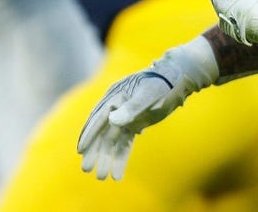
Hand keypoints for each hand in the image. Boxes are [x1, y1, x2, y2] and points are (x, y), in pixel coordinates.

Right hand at [77, 37, 217, 180]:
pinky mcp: (134, 124)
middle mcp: (116, 107)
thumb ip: (132, 107)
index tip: (81, 150)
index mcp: (115, 96)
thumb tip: (112, 120)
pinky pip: (124, 143)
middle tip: (86, 169)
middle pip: (102, 132)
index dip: (89, 134)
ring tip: (100, 177)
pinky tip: (117, 174)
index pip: (98, 117)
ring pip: (112, 141)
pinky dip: (121, 157)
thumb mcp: (149, 94)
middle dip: (94, 151)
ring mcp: (124, 117)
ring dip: (106, 158)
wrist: (176, 80)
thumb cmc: (161, 84)